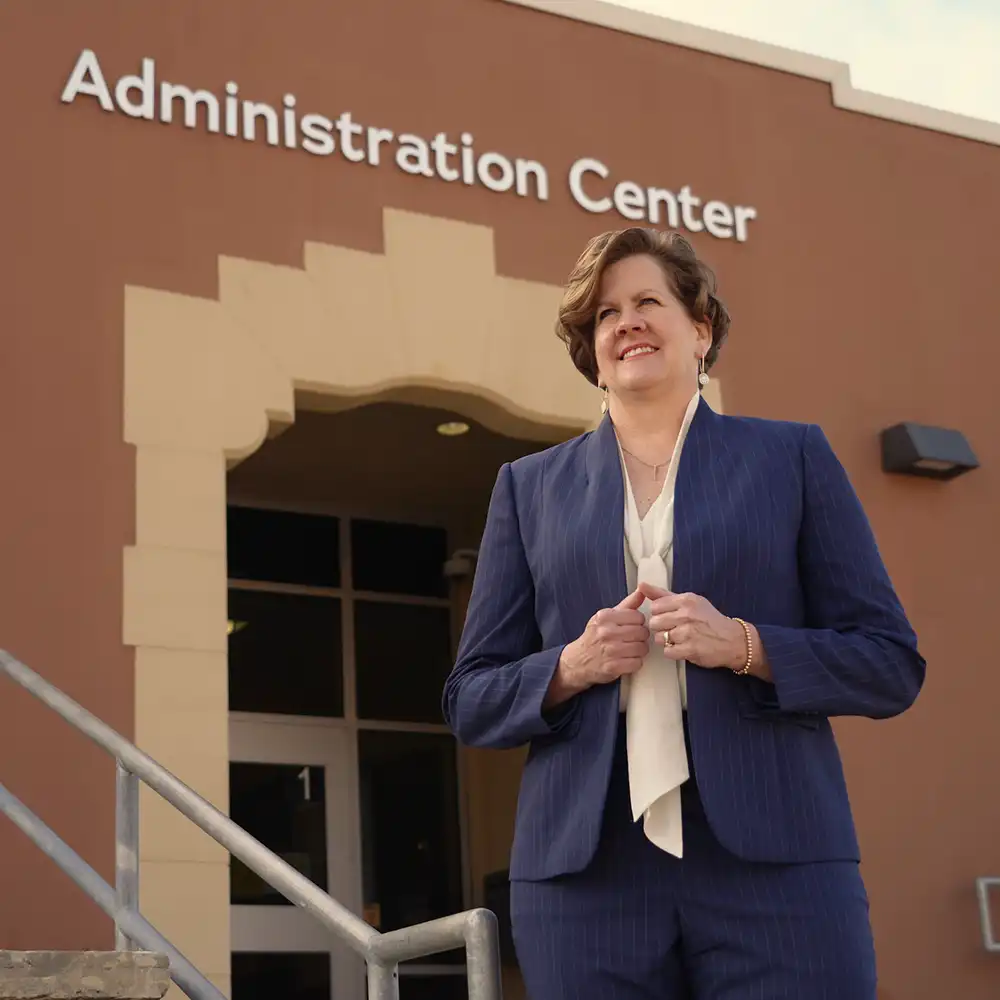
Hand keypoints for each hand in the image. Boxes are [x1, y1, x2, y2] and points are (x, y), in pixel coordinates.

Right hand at [545, 589, 649, 705]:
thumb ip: (626, 605)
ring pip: (642, 648)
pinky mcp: (612, 667)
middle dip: (641, 637)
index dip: (638, 623)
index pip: (638, 616)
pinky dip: (634, 663)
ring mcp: (609, 650)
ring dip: (639, 651)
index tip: (633, 627)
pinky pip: (637, 663)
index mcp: (605, 616)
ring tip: (630, 650)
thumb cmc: (595, 637)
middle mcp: (606, 632)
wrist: (577, 661)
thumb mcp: (606, 617)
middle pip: (642, 632)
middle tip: (633, 639)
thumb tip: (642, 591)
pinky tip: (627, 660)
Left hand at [640, 583, 747, 670]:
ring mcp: (689, 632)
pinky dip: (673, 652)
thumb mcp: (690, 601)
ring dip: (666, 641)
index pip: (655, 607)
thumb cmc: (709, 619)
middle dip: (661, 628)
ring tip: (679, 639)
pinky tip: (682, 648)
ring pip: (659, 638)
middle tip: (673, 630)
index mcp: (686, 600)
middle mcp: (687, 614)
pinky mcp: (691, 649)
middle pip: (654, 623)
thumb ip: (663, 594)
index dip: (659, 614)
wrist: (733, 640)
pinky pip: (667, 652)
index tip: (669, 618)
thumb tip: (641, 585)